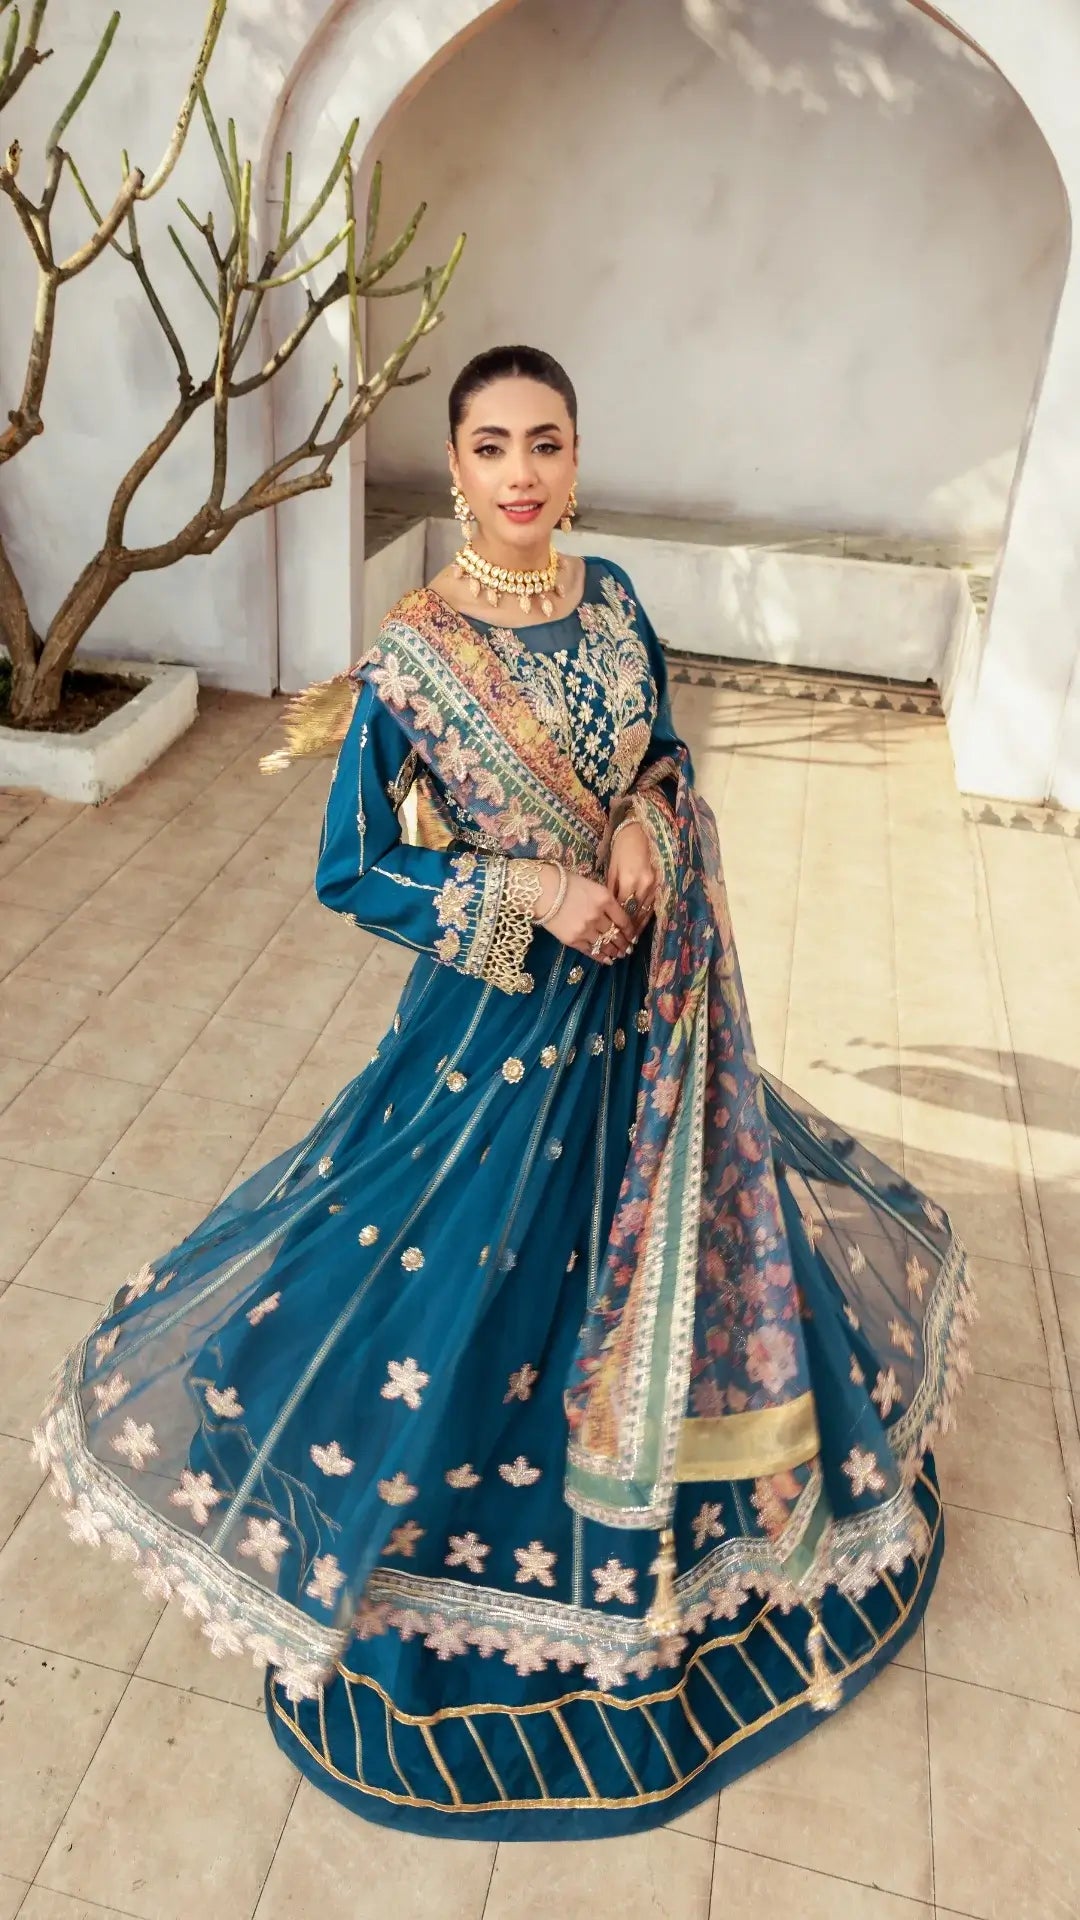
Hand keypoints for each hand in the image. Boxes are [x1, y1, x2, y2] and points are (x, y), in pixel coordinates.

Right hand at [534, 867, 635, 961]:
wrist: (541, 890)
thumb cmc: (565, 883)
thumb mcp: (592, 886)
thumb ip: (605, 901)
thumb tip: (615, 917)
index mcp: (605, 899)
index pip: (624, 919)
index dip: (630, 931)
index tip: (633, 936)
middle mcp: (598, 916)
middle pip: (616, 934)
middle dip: (624, 943)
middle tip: (628, 949)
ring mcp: (585, 929)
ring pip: (605, 944)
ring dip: (614, 951)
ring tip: (618, 955)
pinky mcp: (573, 940)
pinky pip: (590, 951)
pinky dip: (600, 957)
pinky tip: (607, 960)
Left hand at [605, 820, 657, 940]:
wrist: (640, 831)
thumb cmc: (622, 849)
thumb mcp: (612, 869)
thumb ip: (612, 890)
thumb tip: (609, 911)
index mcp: (628, 880)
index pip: (622, 909)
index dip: (618, 924)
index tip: (613, 936)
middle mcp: (644, 884)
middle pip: (636, 913)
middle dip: (629, 930)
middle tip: (623, 944)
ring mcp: (654, 883)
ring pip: (646, 911)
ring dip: (639, 926)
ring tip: (632, 939)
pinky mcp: (661, 882)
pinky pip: (653, 903)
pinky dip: (646, 915)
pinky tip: (642, 924)